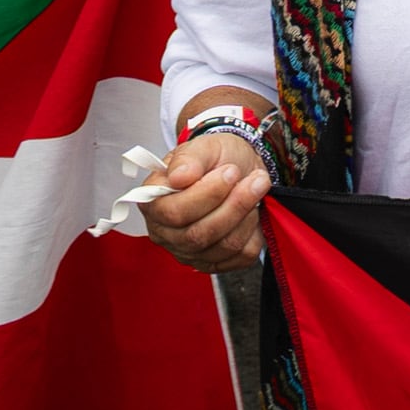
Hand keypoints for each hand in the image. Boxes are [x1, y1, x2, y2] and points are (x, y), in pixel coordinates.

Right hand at [143, 118, 271, 269]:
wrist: (237, 170)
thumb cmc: (215, 159)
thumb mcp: (203, 146)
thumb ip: (188, 158)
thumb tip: (178, 177)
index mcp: (153, 202)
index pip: (174, 212)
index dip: (207, 194)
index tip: (231, 171)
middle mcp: (165, 233)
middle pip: (198, 235)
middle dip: (234, 205)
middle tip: (256, 179)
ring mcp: (189, 252)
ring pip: (223, 246)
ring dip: (247, 215)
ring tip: (256, 187)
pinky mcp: (215, 263)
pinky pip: (240, 256)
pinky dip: (253, 231)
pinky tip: (252, 211)